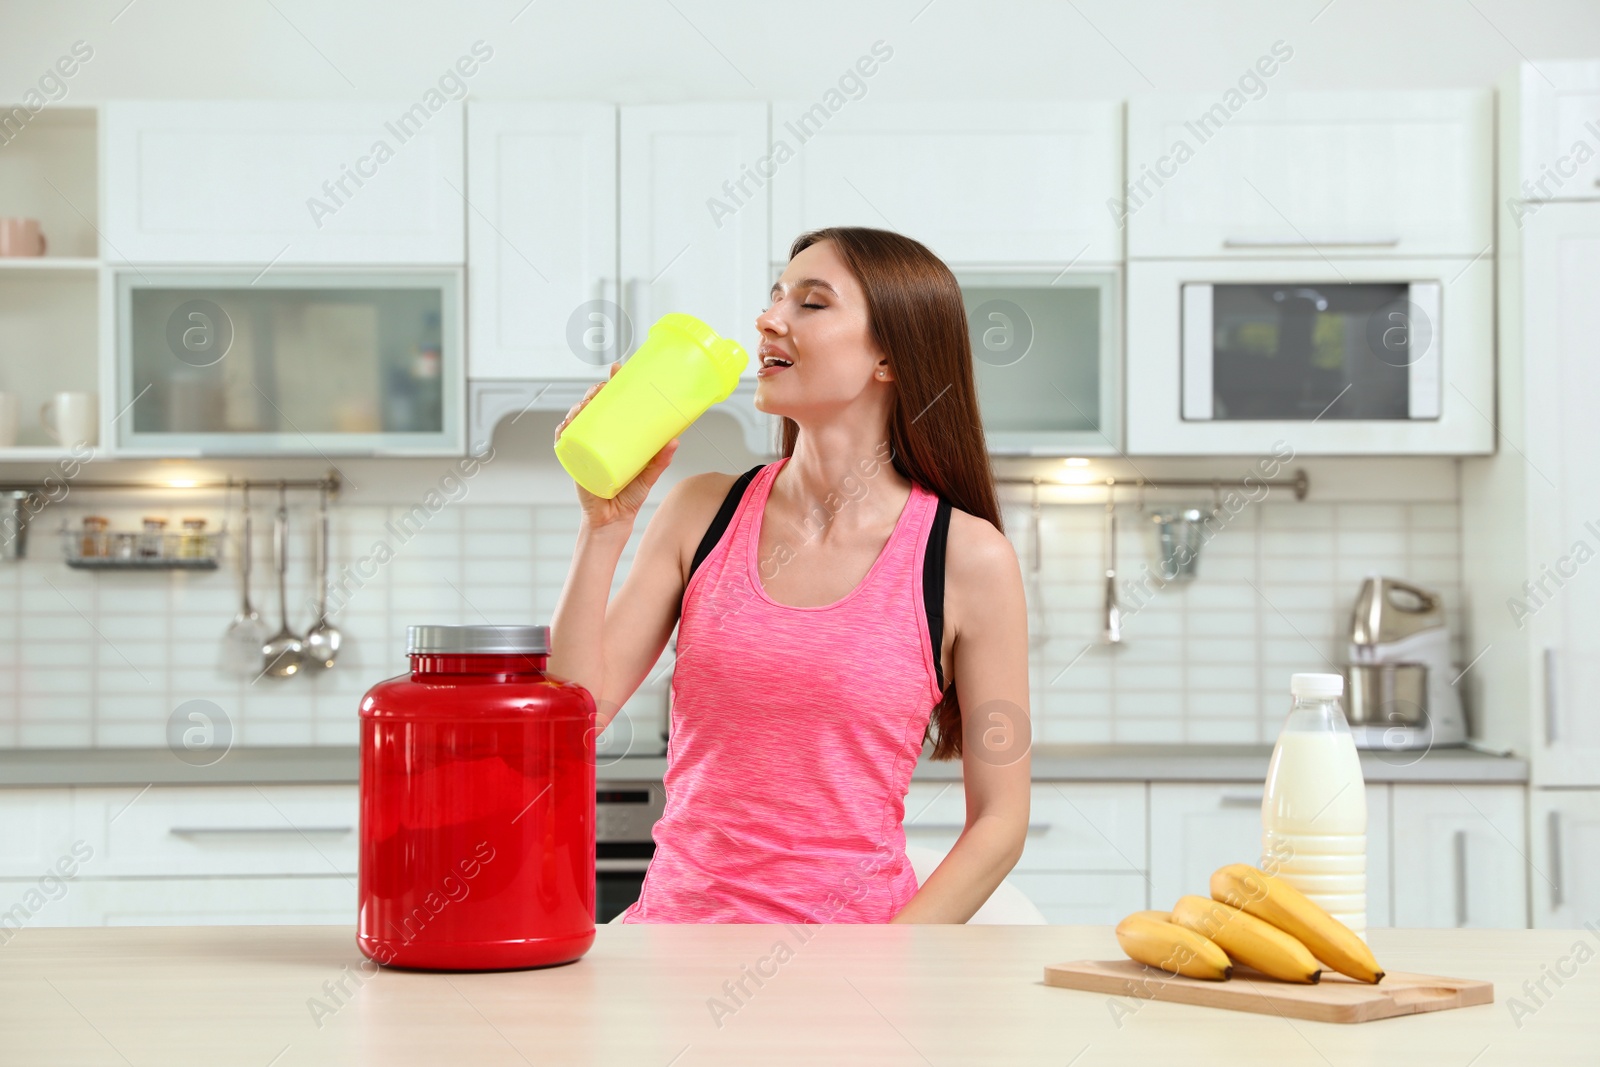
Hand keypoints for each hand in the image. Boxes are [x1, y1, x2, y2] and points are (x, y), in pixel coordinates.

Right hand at [556, 360, 680, 528]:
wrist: (613, 521)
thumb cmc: (629, 496)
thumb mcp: (648, 475)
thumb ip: (661, 460)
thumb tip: (675, 440)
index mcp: (614, 435)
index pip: (611, 403)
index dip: (612, 384)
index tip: (617, 368)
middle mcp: (597, 438)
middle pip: (591, 406)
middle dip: (593, 392)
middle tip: (602, 387)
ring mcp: (584, 449)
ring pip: (575, 420)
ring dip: (578, 407)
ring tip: (588, 403)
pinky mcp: (575, 462)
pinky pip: (564, 443)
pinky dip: (563, 431)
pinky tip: (567, 423)